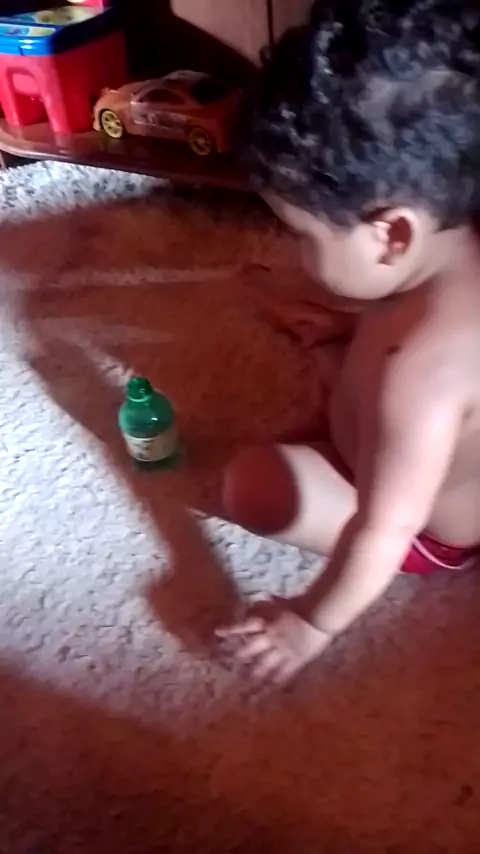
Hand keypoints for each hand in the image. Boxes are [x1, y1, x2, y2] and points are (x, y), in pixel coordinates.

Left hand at [216, 598, 331, 683]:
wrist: (319, 615)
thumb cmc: (302, 605)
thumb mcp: (282, 602)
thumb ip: (272, 603)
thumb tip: (267, 598)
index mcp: (265, 622)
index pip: (243, 626)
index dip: (229, 630)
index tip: (217, 633)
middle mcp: (269, 638)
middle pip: (248, 650)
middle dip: (235, 656)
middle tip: (223, 663)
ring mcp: (281, 652)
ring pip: (262, 666)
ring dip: (251, 674)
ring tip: (241, 682)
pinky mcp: (294, 661)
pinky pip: (281, 675)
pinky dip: (271, 684)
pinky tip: (264, 692)